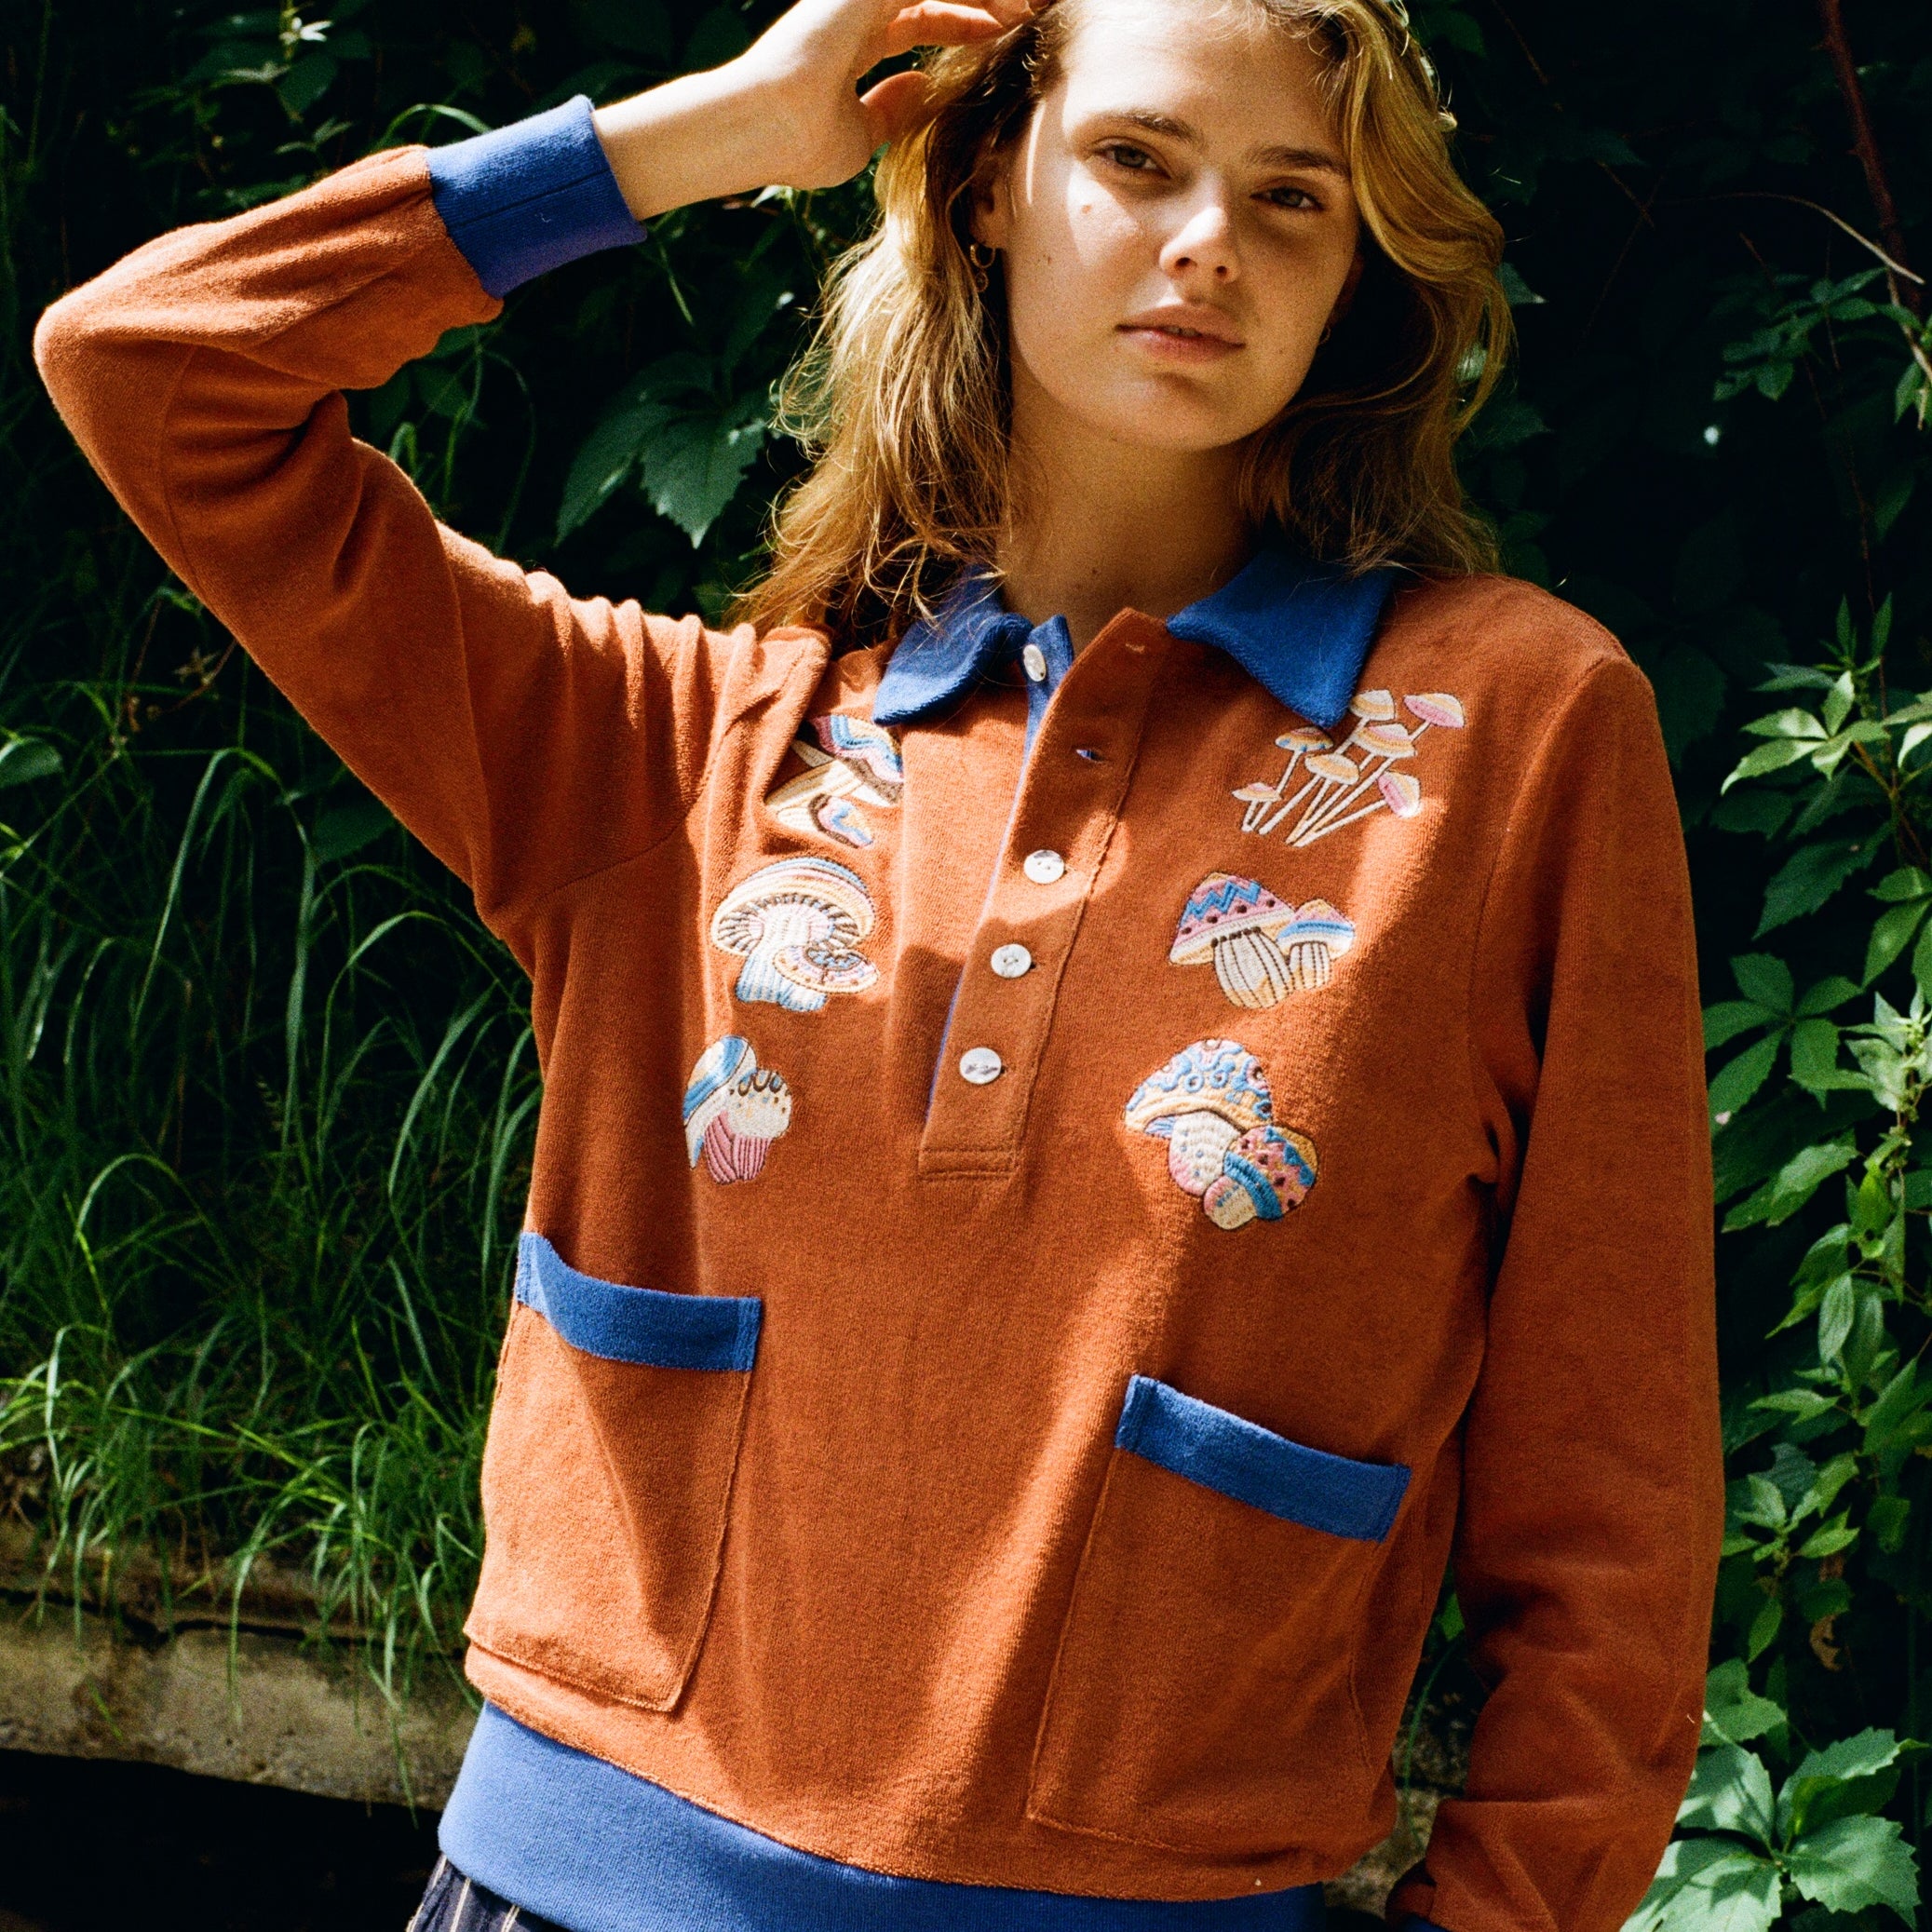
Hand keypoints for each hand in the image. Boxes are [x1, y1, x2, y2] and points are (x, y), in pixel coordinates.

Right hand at [593, 0, 1039, 219]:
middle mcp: (859, 10)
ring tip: (1030, 2)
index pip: (921, 17)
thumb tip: (922, 92)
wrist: (762, 132)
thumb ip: (890, 111)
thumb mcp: (859, 135)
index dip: (965, 22)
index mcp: (855, 40)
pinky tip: (1004, 3)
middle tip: (1033, 8)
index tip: (1005, 35)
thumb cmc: (798, 145)